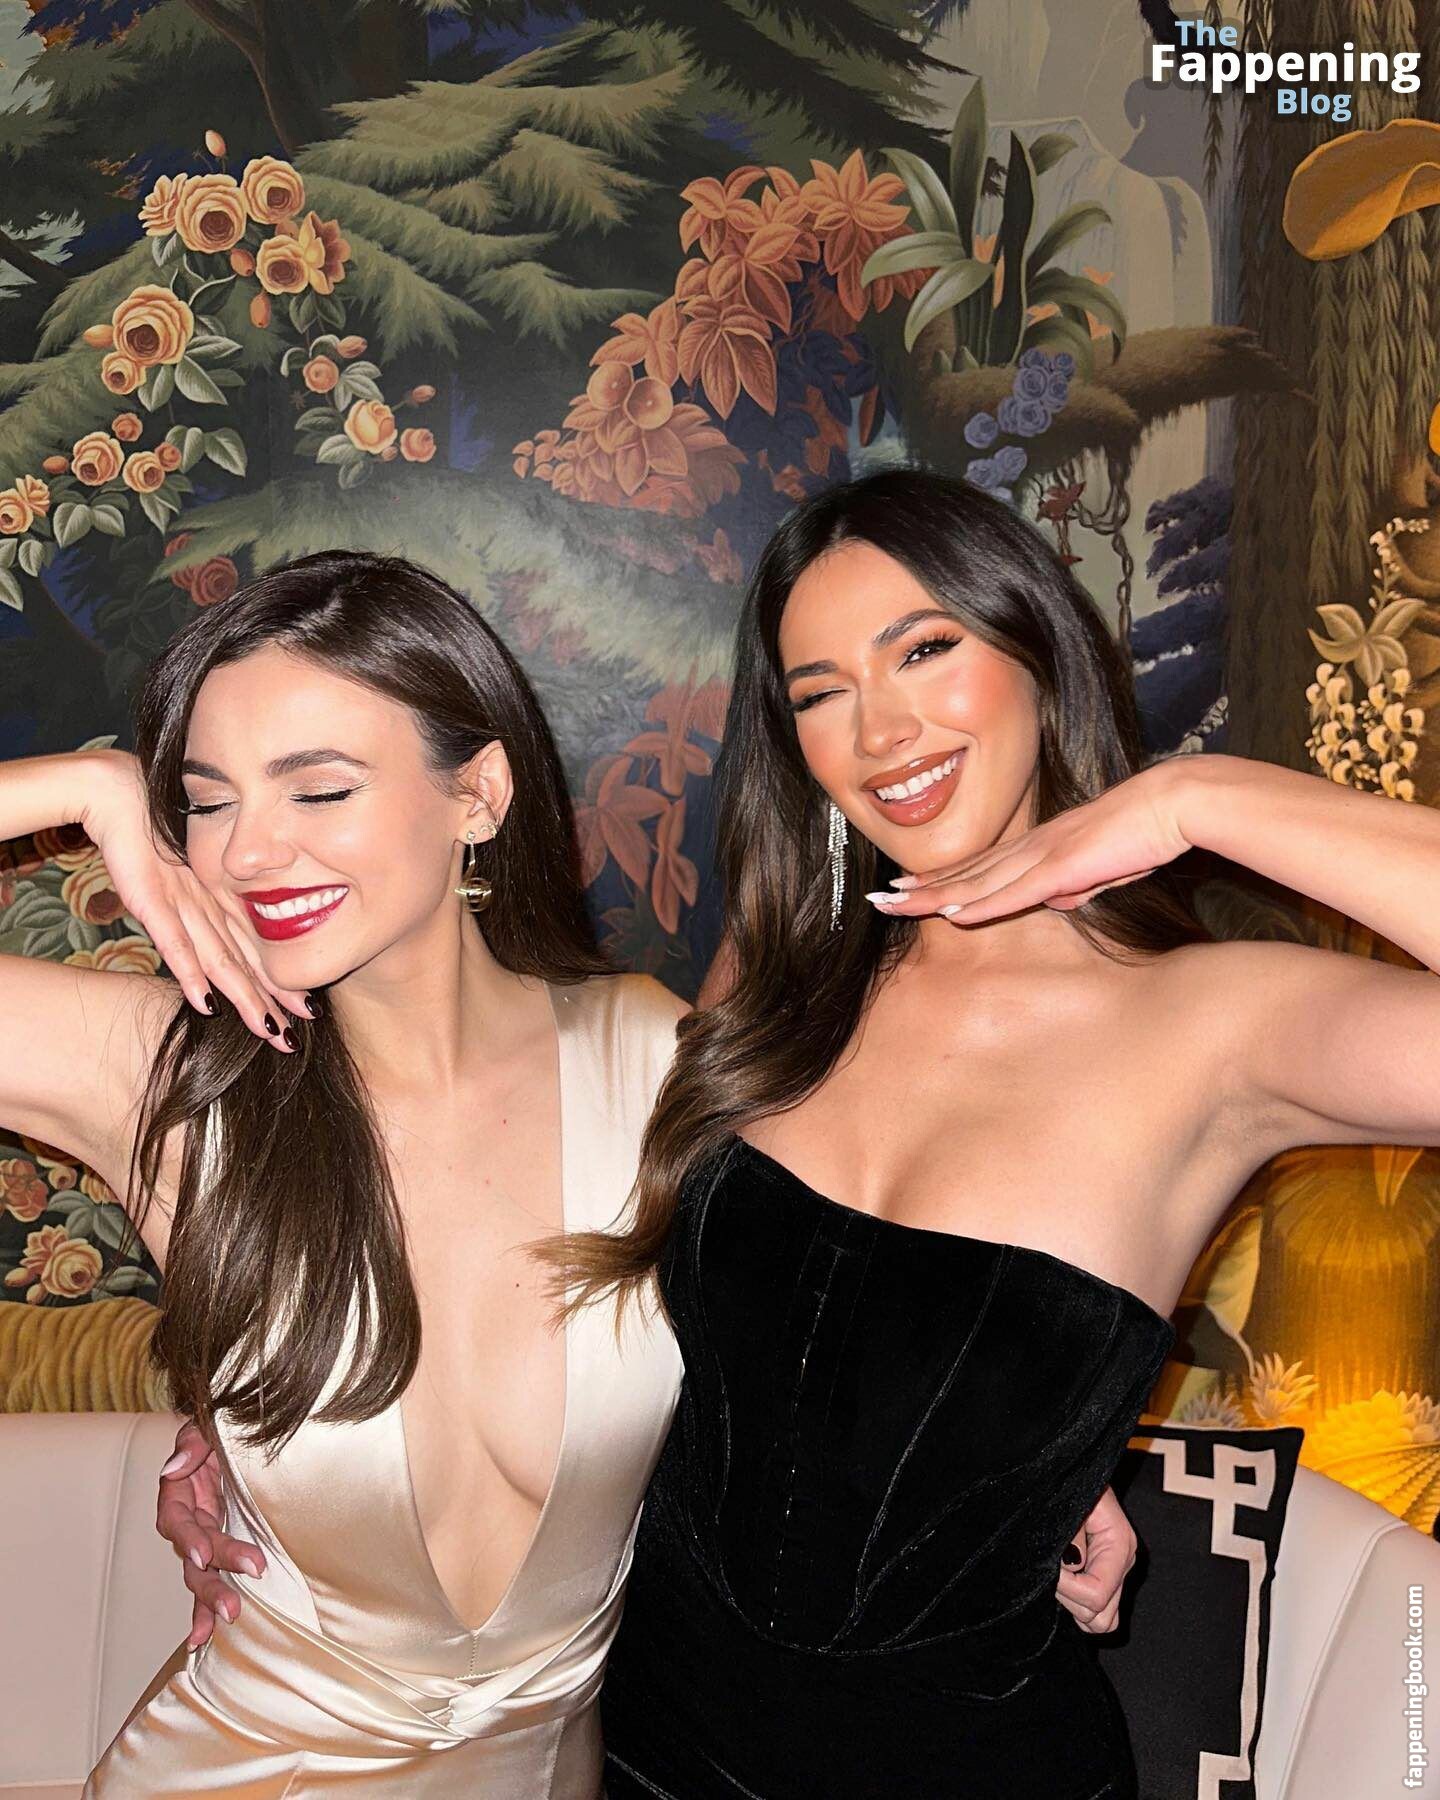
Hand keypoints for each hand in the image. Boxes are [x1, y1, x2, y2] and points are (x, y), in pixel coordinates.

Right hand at [82, 750, 308, 1045]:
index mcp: (222, 898)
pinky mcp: (153, 900)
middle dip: (272, 1000)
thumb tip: (222, 942)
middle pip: (246, 961)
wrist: (124, 792)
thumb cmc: (156, 828)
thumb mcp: (187, 873)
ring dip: (244, 998)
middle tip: (296, 1036)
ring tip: (268, 1031)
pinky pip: (174, 942)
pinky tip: (207, 1003)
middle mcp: (210, 904)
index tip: (305, 1013)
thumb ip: (204, 905)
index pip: (255, 949)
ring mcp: (184, 903)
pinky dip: (190, 974)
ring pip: (220, 960)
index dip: (277, 982)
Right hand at [155, 1418, 265, 1648]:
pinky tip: (208, 1636)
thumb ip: (192, 1443)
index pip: (178, 1520)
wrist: (238, 1433)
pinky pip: (214, 1579)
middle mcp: (189, 1521)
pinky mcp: (221, 1547)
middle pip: (194, 1558)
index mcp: (180, 1493)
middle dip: (212, 1582)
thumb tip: (174, 1468)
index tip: (203, 1553)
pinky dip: (207, 1608)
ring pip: (203, 1575)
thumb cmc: (220, 1428)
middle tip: (234, 1604)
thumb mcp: (205, 1426)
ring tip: (230, 1620)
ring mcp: (205, 1537)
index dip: (188, 1538)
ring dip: (214, 1599)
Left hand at [868, 764, 1188, 923]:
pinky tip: (950, 912)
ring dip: (933, 896)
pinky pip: (1013, 890)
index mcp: (1038, 846)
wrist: (1171, 804)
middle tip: (879, 897)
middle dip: (919, 887)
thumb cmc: (1142, 835)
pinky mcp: (1062, 866)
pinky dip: (980, 903)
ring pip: (976, 881)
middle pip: (965, 873)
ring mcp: (1043, 854)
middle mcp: (1031, 847)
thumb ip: (1076, 885)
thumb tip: (1057, 901)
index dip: (940, 879)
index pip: (978, 867)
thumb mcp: (1102, 871)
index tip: (907, 887)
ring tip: (894, 904)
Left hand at [1056, 1484, 1135, 1633]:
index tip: (1049, 1570)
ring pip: (1103, 1620)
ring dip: (1074, 1605)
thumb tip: (1072, 1568)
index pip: (1097, 1594)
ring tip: (1056, 1577)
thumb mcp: (1069, 1502)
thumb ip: (1072, 1536)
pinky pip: (1099, 1610)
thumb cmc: (1073, 1482)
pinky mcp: (1106, 1575)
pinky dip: (1079, 1605)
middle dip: (1071, 1600)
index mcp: (1119, 1544)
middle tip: (1052, 1573)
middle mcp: (1123, 1563)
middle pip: (1102, 1616)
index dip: (1067, 1588)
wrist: (1077, 1469)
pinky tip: (1063, 1583)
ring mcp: (1117, 1572)